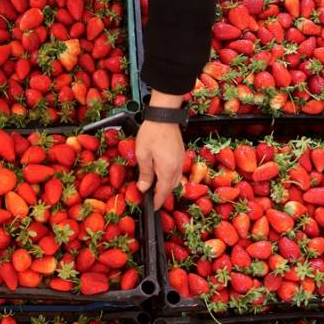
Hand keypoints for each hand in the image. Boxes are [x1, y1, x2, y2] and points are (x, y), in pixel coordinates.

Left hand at [136, 89, 186, 209]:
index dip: (158, 202)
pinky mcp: (181, 155)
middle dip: (162, 195)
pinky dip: (170, 177)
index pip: (163, 192)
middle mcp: (177, 167)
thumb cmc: (152, 133)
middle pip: (171, 188)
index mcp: (167, 170)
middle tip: (151, 199)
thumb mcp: (142, 154)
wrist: (165, 115)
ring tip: (155, 188)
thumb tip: (143, 188)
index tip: (153, 208)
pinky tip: (162, 174)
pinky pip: (177, 171)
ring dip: (166, 186)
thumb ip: (145, 173)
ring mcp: (181, 161)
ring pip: (176, 180)